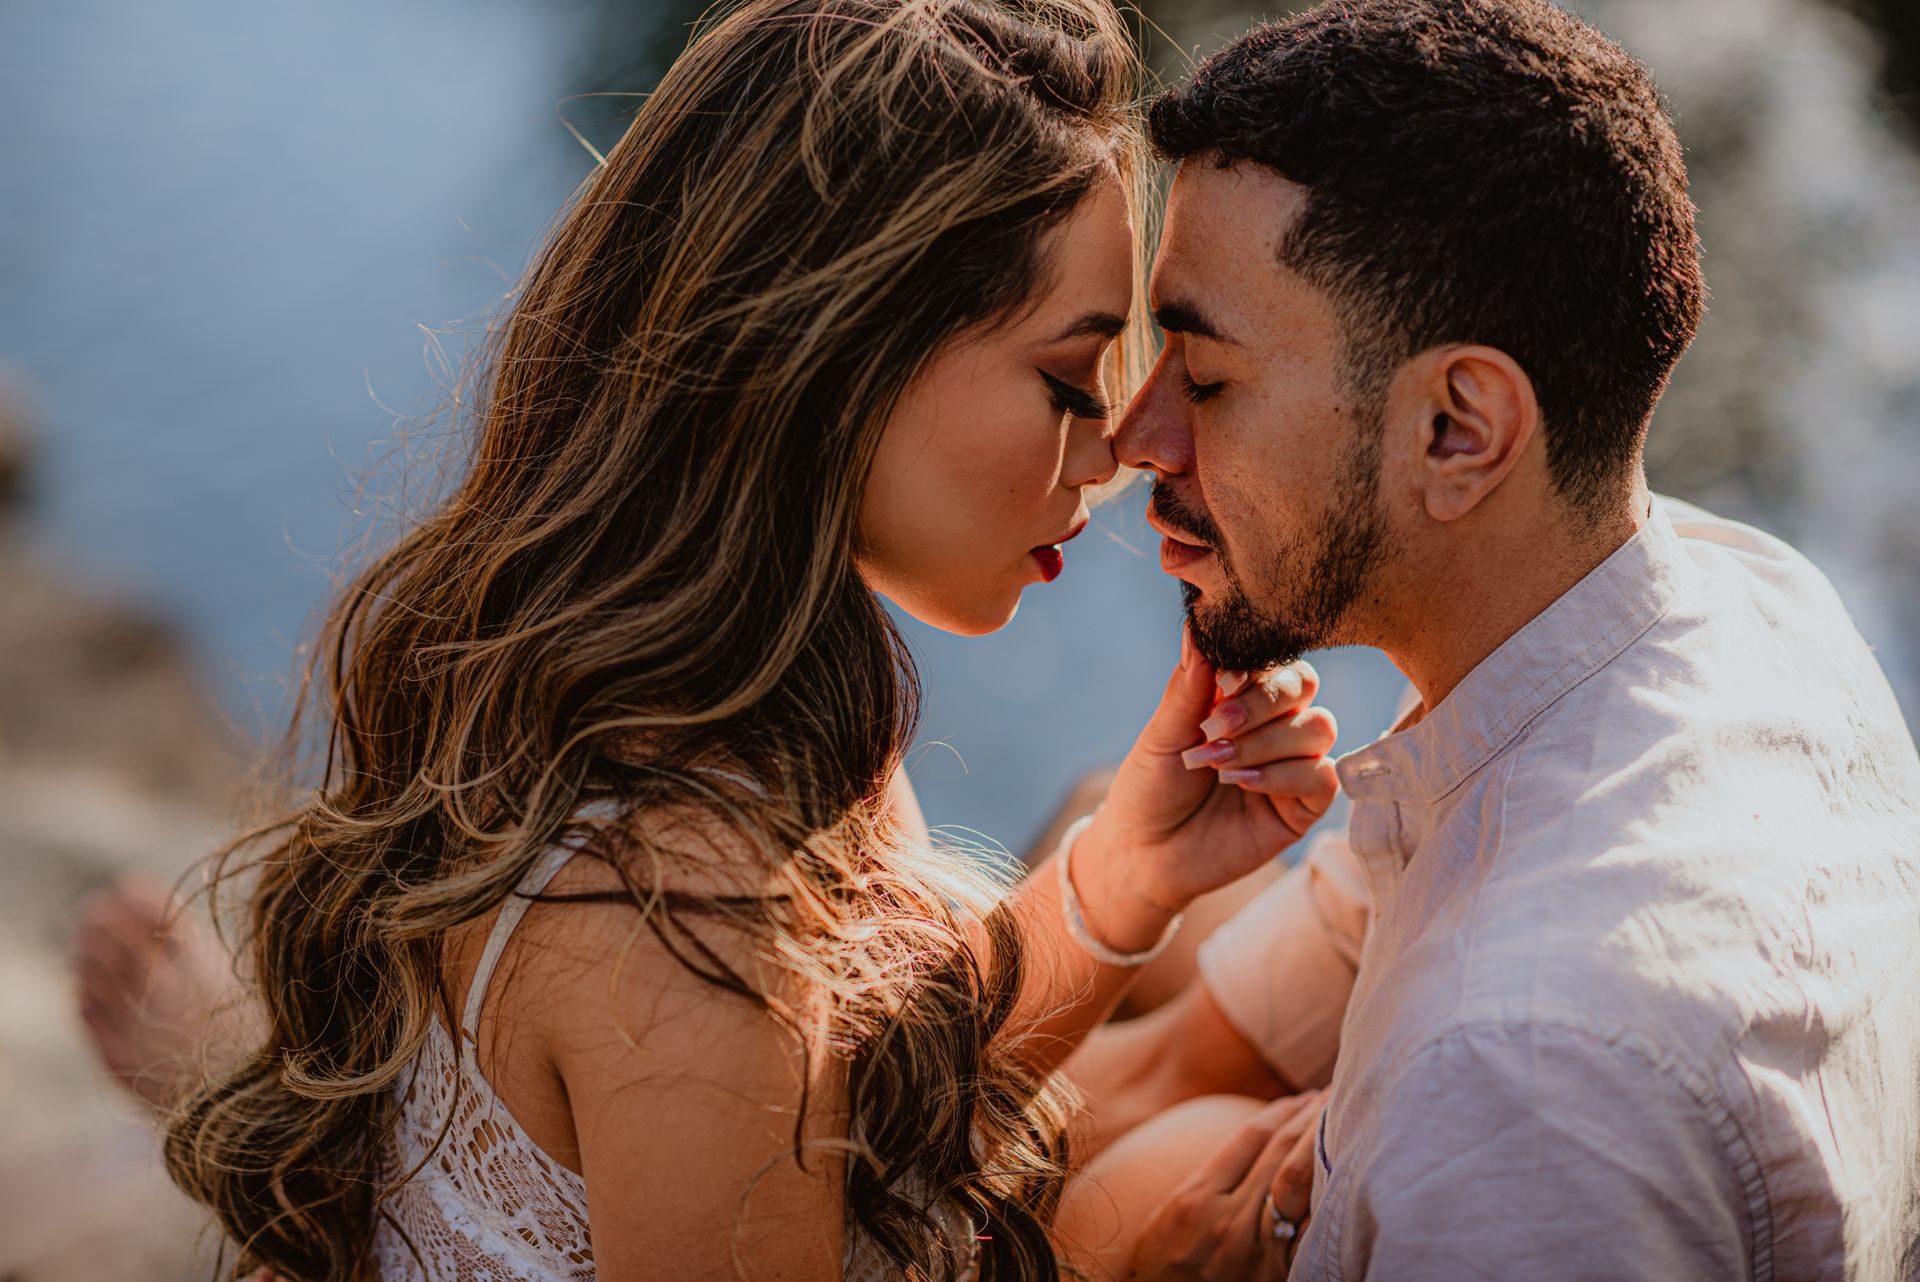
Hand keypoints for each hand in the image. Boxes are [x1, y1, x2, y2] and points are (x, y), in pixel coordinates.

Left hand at [1073, 627, 1337, 938]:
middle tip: (1215, 725)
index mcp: (1241, 697)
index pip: (1273, 660)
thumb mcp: (1162, 733)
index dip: (1255, 666)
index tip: (1221, 678)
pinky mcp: (1302, 807)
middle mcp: (1273, 725)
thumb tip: (1196, 625)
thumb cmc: (1150, 788)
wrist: (1143, 854)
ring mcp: (1292, 764)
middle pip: (1304, 686)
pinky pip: (1322, 776)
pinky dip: (1282, 775)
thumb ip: (1189, 686)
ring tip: (1216, 761)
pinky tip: (1241, 783)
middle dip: (1263, 701)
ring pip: (1318, 728)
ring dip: (1265, 741)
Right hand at [1127, 1091, 1327, 1281]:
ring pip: (1298, 1182)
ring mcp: (1257, 1249)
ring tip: (1339, 1124)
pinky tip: (1342, 1177)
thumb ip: (1213, 1175)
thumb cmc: (1167, 1260)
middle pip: (1281, 1153)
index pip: (1251, 1138)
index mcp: (1197, 1199)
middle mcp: (1229, 1220)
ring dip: (1322, 1146)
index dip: (1280, 1111)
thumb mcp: (1176, 1210)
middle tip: (1333, 1094)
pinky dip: (1327, 1197)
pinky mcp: (1277, 1273)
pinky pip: (1309, 1229)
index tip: (1298, 1097)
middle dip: (1309, 1119)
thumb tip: (1261, 1136)